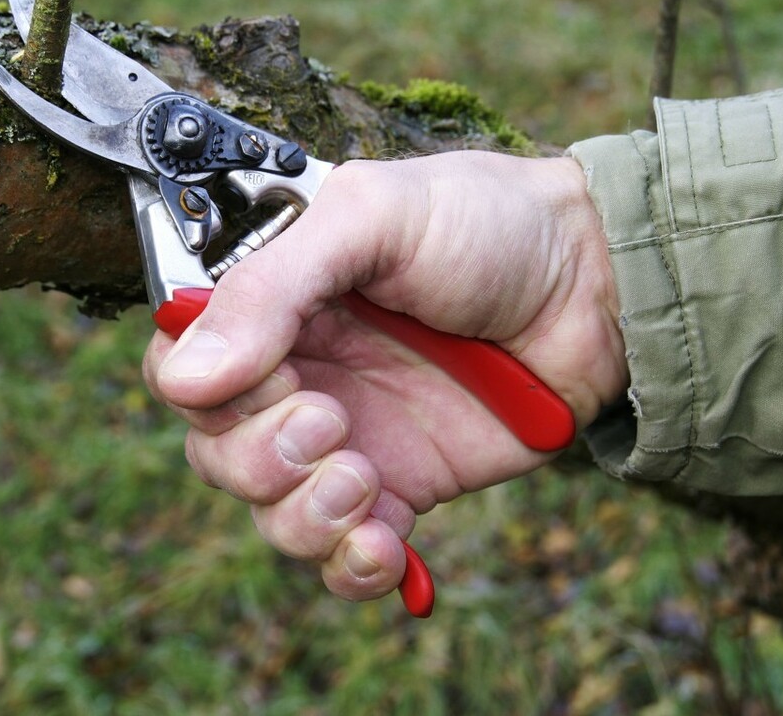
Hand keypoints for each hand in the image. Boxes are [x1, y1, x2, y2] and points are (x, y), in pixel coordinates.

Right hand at [142, 151, 627, 602]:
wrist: (599, 282)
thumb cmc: (490, 223)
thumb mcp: (371, 218)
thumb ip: (273, 287)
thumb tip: (190, 374)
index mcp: (276, 305)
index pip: (182, 370)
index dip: (203, 391)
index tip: (264, 378)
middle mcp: (300, 374)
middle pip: (216, 452)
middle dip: (260, 456)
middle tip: (331, 420)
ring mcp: (349, 438)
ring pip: (270, 514)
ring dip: (302, 515)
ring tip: (364, 477)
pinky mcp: (402, 487)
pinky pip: (343, 555)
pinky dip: (350, 564)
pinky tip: (384, 542)